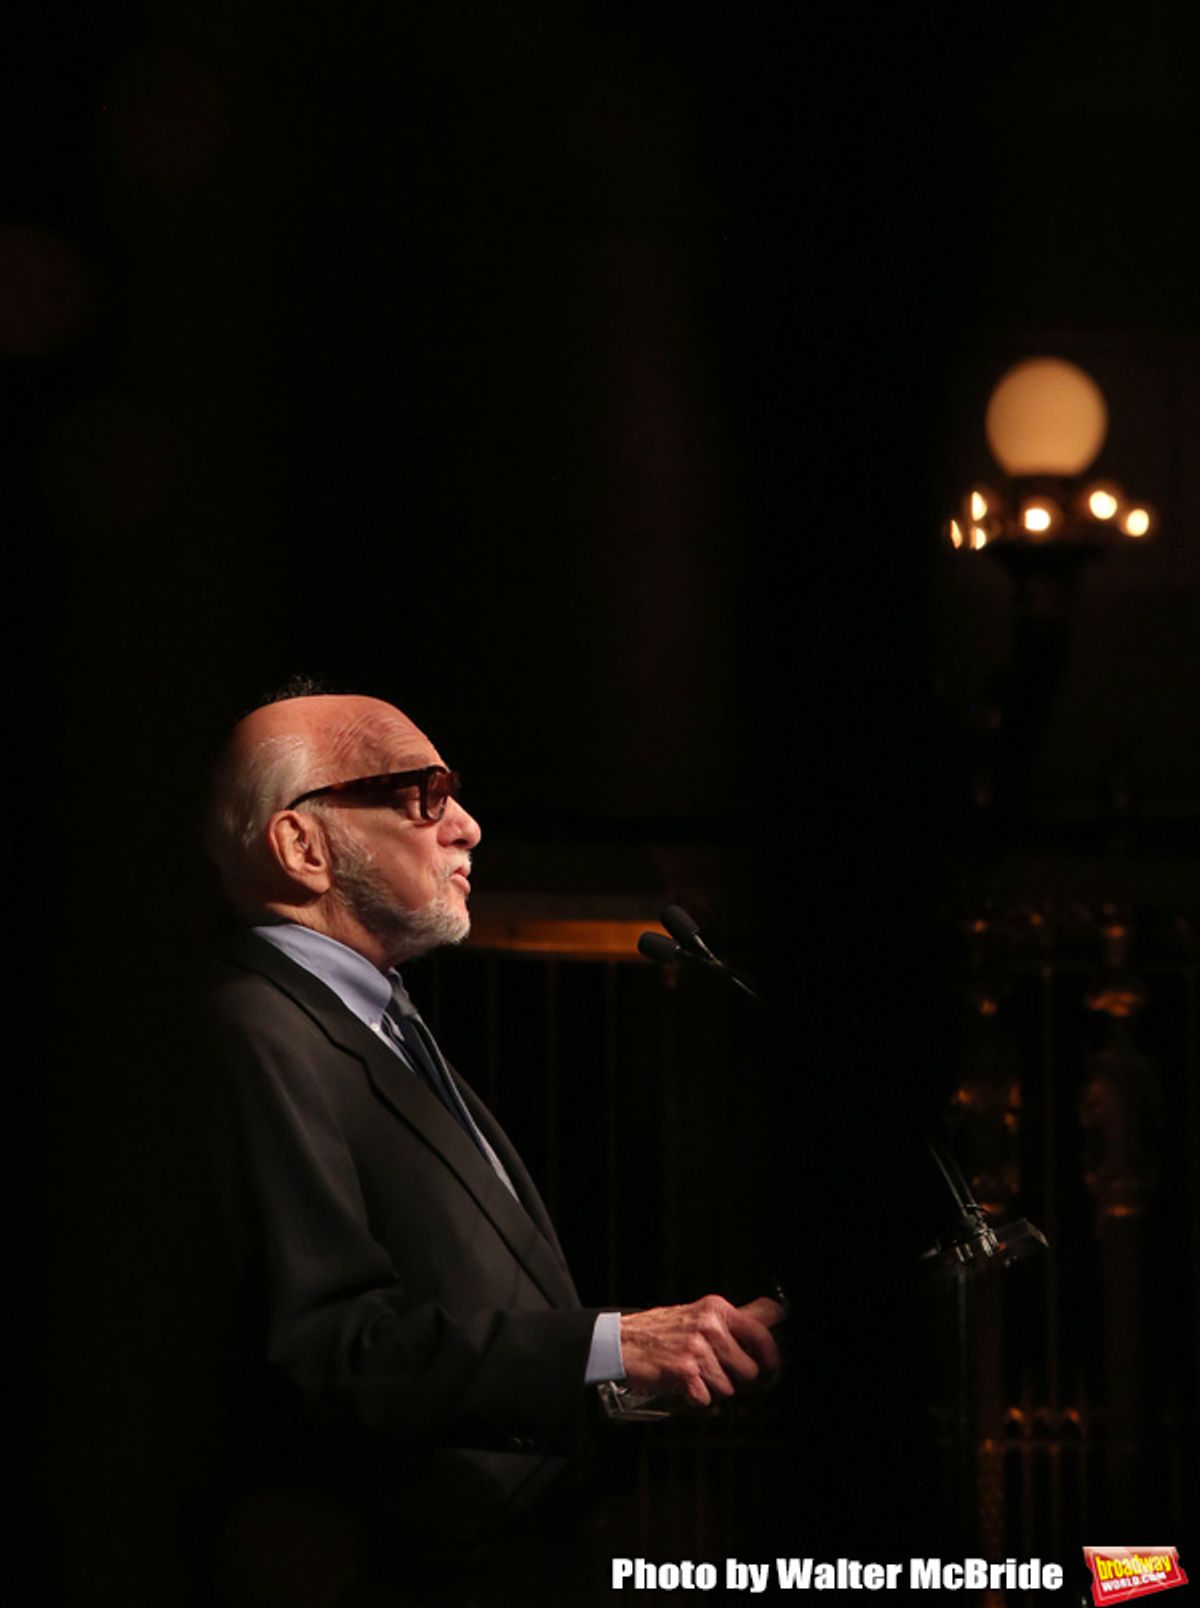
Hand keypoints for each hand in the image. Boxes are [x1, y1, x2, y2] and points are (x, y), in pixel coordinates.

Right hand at [619, 1294, 784, 1408]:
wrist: (621, 1342)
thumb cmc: (659, 1331)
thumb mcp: (699, 1315)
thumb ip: (733, 1321)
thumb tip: (772, 1316)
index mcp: (716, 1309)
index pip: (761, 1331)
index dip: (772, 1355)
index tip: (771, 1368)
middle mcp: (709, 1326)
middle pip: (749, 1370)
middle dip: (735, 1379)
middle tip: (715, 1373)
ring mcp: (697, 1349)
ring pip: (729, 1389)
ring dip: (712, 1389)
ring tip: (693, 1375)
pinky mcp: (684, 1371)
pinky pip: (707, 1400)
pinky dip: (695, 1398)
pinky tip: (682, 1384)